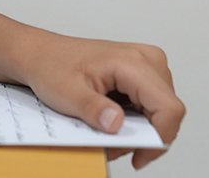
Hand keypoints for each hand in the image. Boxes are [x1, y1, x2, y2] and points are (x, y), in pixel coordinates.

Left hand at [15, 32, 183, 168]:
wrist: (39, 53)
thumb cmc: (50, 66)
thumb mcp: (67, 93)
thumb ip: (93, 109)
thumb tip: (117, 124)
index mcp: (133, 62)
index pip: (169, 108)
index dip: (160, 138)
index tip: (138, 156)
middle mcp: (146, 60)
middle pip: (167, 112)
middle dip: (144, 137)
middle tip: (110, 146)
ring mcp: (146, 65)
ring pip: (161, 111)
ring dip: (138, 130)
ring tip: (106, 134)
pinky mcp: (141, 73)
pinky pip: (151, 105)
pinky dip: (135, 121)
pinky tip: (110, 122)